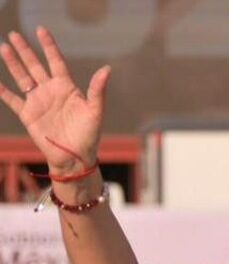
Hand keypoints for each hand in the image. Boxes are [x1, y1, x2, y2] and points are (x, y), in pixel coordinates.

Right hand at [0, 27, 109, 173]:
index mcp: (67, 88)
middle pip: (35, 66)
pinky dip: (2, 91)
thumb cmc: (89, 134)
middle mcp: (51, 91)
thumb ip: (98, 90)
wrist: (75, 156)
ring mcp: (38, 102)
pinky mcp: (28, 114)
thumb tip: (107, 69)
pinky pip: (12, 99)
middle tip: (14, 34)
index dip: (48, 46)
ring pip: (22, 78)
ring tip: (4, 48)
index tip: (41, 30)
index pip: (56, 61)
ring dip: (13, 64)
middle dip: (25, 50)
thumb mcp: (95, 111)